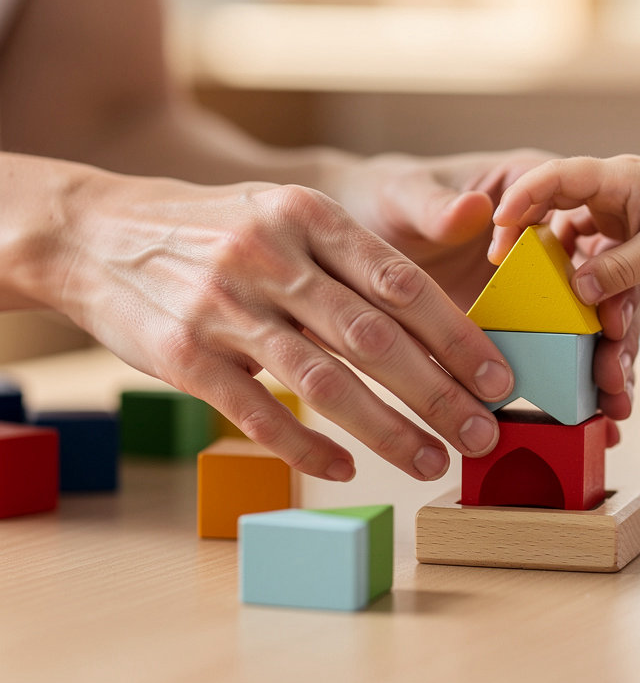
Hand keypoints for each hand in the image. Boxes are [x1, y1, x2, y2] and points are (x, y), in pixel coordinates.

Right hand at [53, 172, 515, 480]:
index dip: (458, 337)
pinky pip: (257, 411)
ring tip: (431, 461)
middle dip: (438, 392)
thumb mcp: (286, 212)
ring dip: (386, 431)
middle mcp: (270, 256)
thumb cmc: (219, 229)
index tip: (498, 379)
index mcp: (309, 214)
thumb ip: (356, 258)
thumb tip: (437, 326)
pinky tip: (343, 469)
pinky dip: (305, 445)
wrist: (99, 234)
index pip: (401, 284)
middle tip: (482, 433)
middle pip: (373, 338)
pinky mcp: (183, 356)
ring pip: (323, 382)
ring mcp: (223, 307)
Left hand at [335, 149, 639, 419]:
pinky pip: (558, 351)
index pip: (583, 220)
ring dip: (607, 362)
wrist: (362, 234)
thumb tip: (474, 208)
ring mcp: (541, 281)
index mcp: (535, 184)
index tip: (604, 307)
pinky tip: (594, 416)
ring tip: (613, 404)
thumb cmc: (386, 195)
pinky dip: (578, 382)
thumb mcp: (406, 195)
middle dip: (617, 326)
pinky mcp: (525, 320)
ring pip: (591, 320)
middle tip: (616, 370)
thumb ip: (437, 207)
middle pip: (603, 276)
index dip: (603, 265)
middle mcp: (550, 232)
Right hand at [491, 156, 639, 418]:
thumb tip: (577, 290)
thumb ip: (620, 270)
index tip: (500, 220)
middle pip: (552, 196)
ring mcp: (613, 209)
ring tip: (522, 272)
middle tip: (500, 255)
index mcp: (621, 177)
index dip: (526, 194)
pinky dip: (570, 261)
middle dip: (522, 222)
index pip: (561, 175)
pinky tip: (561, 282)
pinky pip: (583, 244)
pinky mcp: (619, 230)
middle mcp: (611, 188)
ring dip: (544, 247)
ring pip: (564, 223)